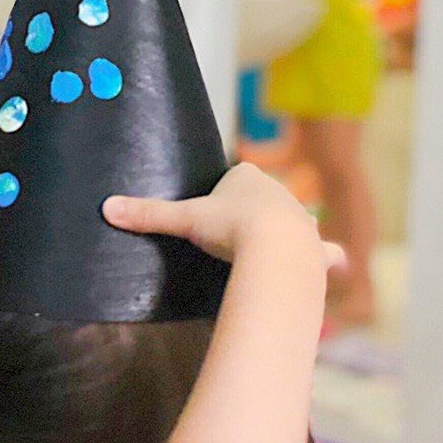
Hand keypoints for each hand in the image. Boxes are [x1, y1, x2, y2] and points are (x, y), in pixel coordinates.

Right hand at [103, 163, 341, 270]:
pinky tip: (336, 263)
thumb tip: (106, 209)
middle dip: (251, 215)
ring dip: (283, 233)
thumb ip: (149, 215)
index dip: (223, 196)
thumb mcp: (186, 220)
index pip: (235, 178)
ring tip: (266, 252)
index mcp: (248, 179)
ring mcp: (301, 220)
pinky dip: (328, 257)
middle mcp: (280, 193)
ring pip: (292, 222)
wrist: (274, 250)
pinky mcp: (314, 248)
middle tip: (231, 239)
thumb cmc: (230, 228)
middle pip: (263, 200)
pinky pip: (325, 250)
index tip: (211, 217)